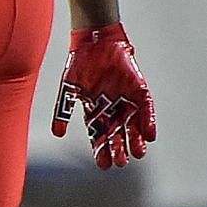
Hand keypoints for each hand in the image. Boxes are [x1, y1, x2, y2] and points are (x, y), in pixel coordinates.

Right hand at [51, 22, 155, 168]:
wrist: (94, 41)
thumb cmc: (79, 63)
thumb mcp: (68, 89)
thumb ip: (63, 111)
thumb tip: (57, 134)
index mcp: (95, 110)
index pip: (99, 135)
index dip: (101, 150)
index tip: (104, 165)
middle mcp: (112, 107)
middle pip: (116, 133)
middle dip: (118, 148)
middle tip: (120, 162)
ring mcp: (126, 99)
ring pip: (133, 125)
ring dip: (135, 140)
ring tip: (137, 154)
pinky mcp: (139, 91)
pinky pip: (146, 109)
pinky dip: (148, 122)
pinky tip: (149, 136)